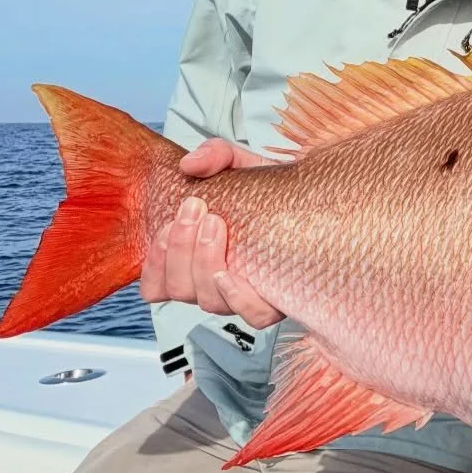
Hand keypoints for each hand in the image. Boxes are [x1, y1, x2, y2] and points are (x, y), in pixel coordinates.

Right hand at [138, 141, 284, 328]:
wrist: (316, 198)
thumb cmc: (271, 190)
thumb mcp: (241, 163)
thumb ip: (214, 156)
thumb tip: (190, 164)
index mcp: (196, 259)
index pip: (156, 284)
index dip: (155, 261)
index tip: (167, 223)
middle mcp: (216, 282)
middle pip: (179, 289)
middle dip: (180, 247)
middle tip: (196, 208)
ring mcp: (245, 293)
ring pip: (208, 301)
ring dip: (204, 262)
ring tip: (216, 223)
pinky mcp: (277, 301)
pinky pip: (251, 317)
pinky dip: (236, 297)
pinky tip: (233, 271)